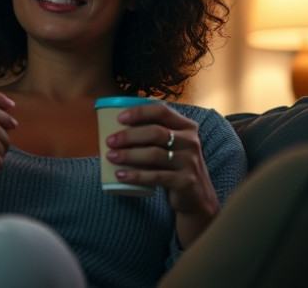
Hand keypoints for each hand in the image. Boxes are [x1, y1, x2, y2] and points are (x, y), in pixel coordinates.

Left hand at [105, 102, 218, 246]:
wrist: (197, 197)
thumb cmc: (175, 166)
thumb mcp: (173, 146)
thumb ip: (155, 135)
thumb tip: (117, 128)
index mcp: (186, 126)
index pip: (162, 111)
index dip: (139, 112)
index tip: (119, 118)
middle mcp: (190, 141)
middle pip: (156, 132)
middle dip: (129, 136)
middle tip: (110, 141)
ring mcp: (189, 161)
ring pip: (154, 154)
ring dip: (129, 155)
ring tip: (111, 156)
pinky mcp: (185, 181)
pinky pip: (156, 176)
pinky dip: (136, 175)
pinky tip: (120, 175)